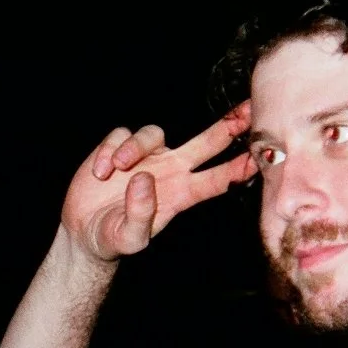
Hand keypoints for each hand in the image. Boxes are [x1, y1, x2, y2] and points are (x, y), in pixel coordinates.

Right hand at [64, 102, 256, 261]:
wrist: (84, 230)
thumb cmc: (113, 238)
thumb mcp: (128, 238)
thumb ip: (139, 214)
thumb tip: (144, 179)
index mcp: (181, 194)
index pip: (218, 179)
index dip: (240, 168)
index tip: (262, 157)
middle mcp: (170, 170)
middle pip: (207, 142)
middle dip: (230, 125)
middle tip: (251, 109)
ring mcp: (147, 157)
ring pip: (153, 133)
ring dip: (134, 148)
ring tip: (117, 170)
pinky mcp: (120, 148)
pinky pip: (121, 135)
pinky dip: (109, 150)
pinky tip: (100, 172)